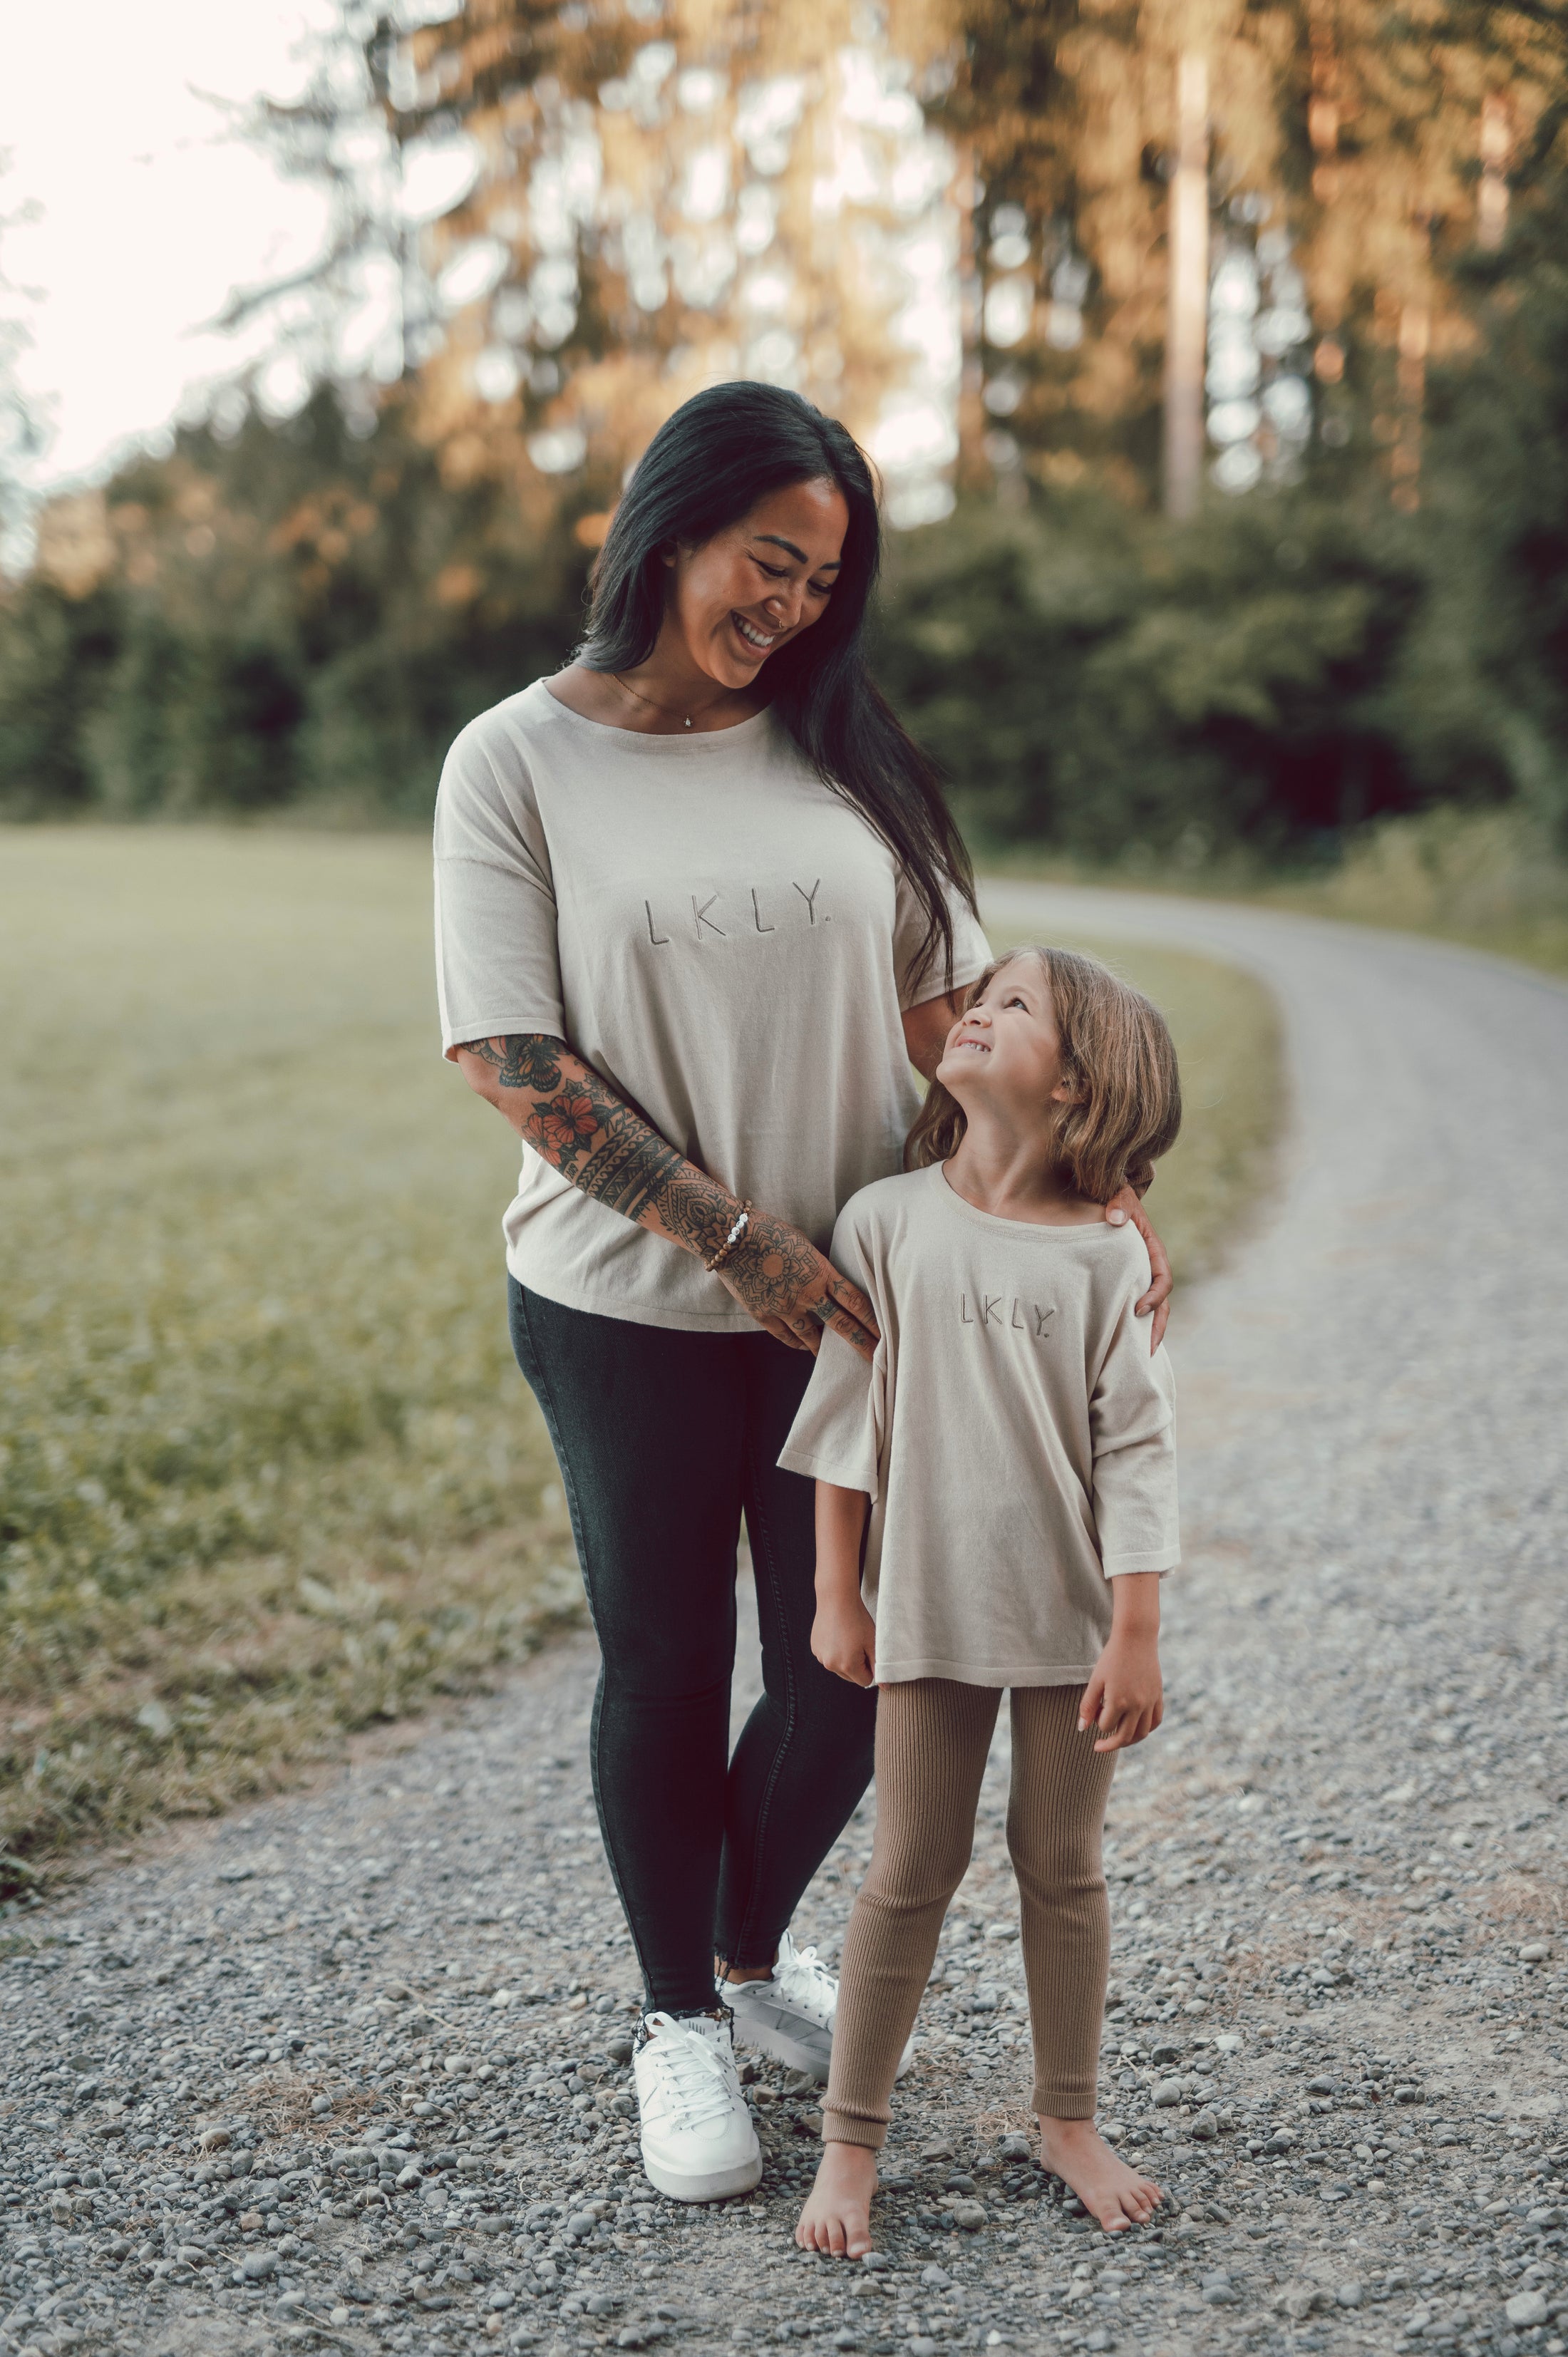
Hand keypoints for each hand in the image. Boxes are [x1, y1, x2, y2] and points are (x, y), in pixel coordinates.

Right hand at [716, 1206, 879, 1359]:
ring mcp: (785, 1307)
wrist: (732, 1237)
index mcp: (821, 1272)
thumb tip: (825, 1278)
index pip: (856, 1301)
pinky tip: (805, 1347)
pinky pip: (786, 1336)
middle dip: (862, 1343)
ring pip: (812, 1337)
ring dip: (826, 1348)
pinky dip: (798, 1343)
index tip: (886, 1332)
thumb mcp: (802, 1242)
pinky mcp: (764, 1314)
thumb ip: (817, 1265)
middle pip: (842, 1325)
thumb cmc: (768, 1230)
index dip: (873, 1319)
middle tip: (877, 1359)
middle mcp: (807, 1294)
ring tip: (838, 1359)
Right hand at [812, 1592, 877, 1686]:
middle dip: (857, 1665)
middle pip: (850, 1676)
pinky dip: (834, 1651)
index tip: (869, 1650)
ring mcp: (820, 1657)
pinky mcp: (815, 1648)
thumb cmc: (858, 1619)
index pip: (864, 1681)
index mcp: (847, 1666)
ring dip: (845, 1658)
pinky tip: (837, 1634)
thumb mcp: (872, 1642)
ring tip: (848, 1637)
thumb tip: (885, 1687)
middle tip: (859, 1643)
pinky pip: (828, 1657)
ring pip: (839, 1667)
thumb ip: (878, 1666)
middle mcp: (831, 1665)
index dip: (870, 1667)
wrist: (837, 1599)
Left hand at [1079, 1632, 1163, 1752]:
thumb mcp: (1096, 1680)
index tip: (1095, 1711)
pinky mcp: (1158, 1696)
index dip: (1097, 1722)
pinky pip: (1155, 1721)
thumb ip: (1088, 1706)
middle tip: (1099, 1746)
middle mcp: (1137, 1705)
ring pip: (1142, 1733)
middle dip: (1110, 1744)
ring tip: (1118, 1740)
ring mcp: (1150, 1702)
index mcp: (1119, 1701)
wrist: (1136, 1638)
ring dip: (1129, 1741)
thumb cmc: (1111, 1658)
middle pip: (1124, 1737)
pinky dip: (1146, 1729)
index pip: (1105, 1726)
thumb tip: (1081, 1729)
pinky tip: (1136, 1728)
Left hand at [1104, 1185, 1171, 1351]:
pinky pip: (1130, 1304)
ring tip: (1137, 1357)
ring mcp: (1137, 1276)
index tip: (1138, 1310)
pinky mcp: (1123, 1281)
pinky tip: (1117, 1343)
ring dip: (1146, 1332)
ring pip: (1149, 1309)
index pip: (1162, 1279)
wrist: (1104, 1194)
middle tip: (1147, 1350)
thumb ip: (1118, 1203)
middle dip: (1157, 1327)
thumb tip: (1115, 1218)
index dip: (1154, 1296)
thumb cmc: (1113, 1195)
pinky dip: (1129, 1324)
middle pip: (1161, 1302)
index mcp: (1152, 1250)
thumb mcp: (1117, 1193)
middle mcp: (1148, 1267)